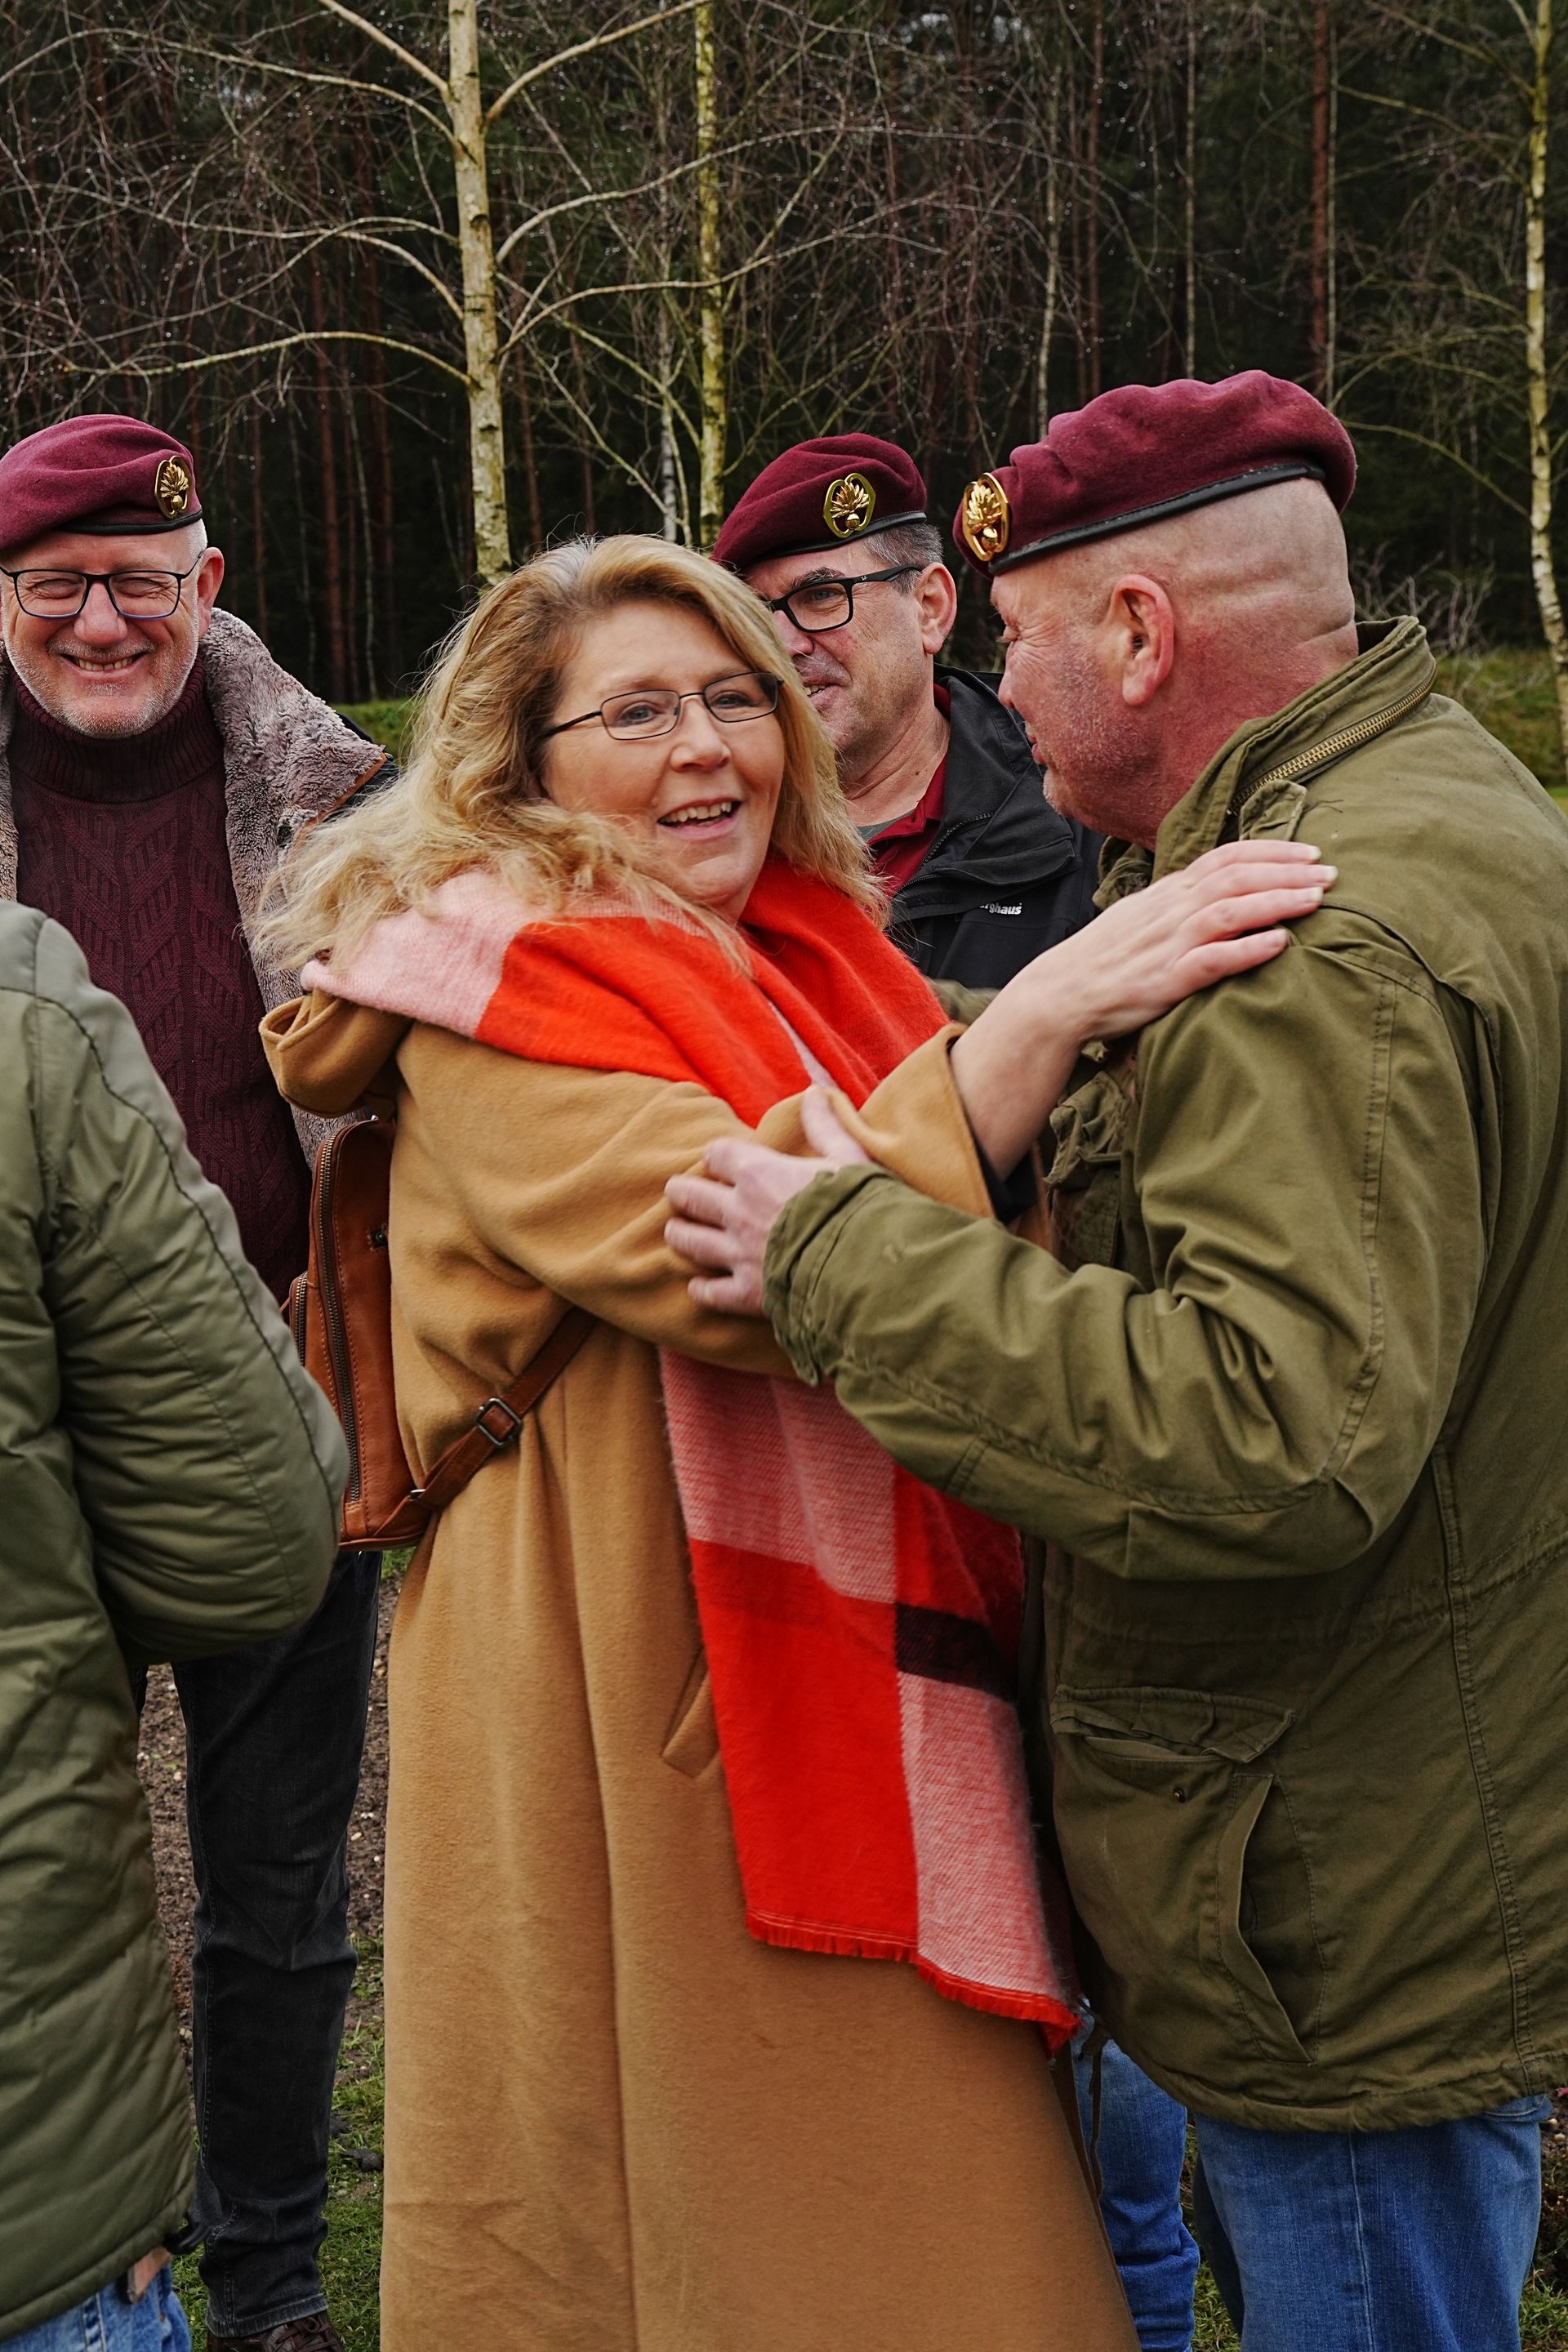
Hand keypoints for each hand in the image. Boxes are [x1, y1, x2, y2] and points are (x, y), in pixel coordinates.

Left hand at [664, 1087, 869, 1315]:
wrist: (867, 1268)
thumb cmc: (862, 1208)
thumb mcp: (849, 1157)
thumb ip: (825, 1126)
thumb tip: (815, 1093)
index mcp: (760, 1174)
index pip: (718, 1154)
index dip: (717, 1155)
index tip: (718, 1158)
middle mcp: (740, 1212)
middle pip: (691, 1196)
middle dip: (681, 1192)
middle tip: (676, 1191)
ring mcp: (740, 1254)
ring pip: (691, 1241)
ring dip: (680, 1234)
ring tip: (675, 1231)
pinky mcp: (747, 1293)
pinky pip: (711, 1292)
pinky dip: (702, 1289)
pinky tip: (698, 1287)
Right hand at [1021, 835, 1335, 1041]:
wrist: (1061, 992)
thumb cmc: (1105, 959)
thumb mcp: (1142, 917)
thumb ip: (1179, 903)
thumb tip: (1217, 893)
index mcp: (1167, 893)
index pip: (1225, 857)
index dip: (1270, 852)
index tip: (1308, 854)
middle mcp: (1172, 910)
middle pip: (1237, 877)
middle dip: (1288, 873)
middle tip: (1331, 874)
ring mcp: (1169, 943)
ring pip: (1231, 911)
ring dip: (1278, 901)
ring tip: (1316, 900)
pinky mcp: (1167, 980)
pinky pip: (1214, 959)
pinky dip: (1249, 948)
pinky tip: (1280, 942)